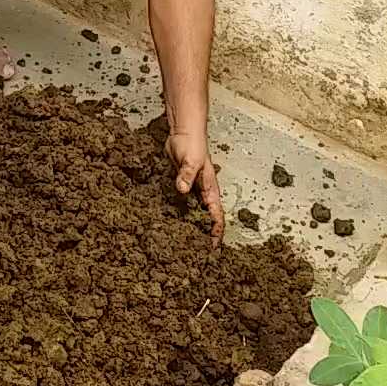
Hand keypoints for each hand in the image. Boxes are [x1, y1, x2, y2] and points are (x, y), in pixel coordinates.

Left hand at [166, 130, 224, 244]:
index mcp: (210, 190)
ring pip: (194, 213)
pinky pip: (182, 204)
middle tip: (196, 252)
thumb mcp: (190, 161)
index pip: (217, 216)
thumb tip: (183, 191)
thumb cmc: (192, 145)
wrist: (183, 132)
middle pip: (206, 218)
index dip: (216, 233)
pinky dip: (179, 214)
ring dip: (191, 226)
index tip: (213, 248)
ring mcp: (193, 190)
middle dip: (204, 235)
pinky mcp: (182, 185)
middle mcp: (203, 193)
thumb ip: (186, 176)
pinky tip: (170, 222)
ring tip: (183, 243)